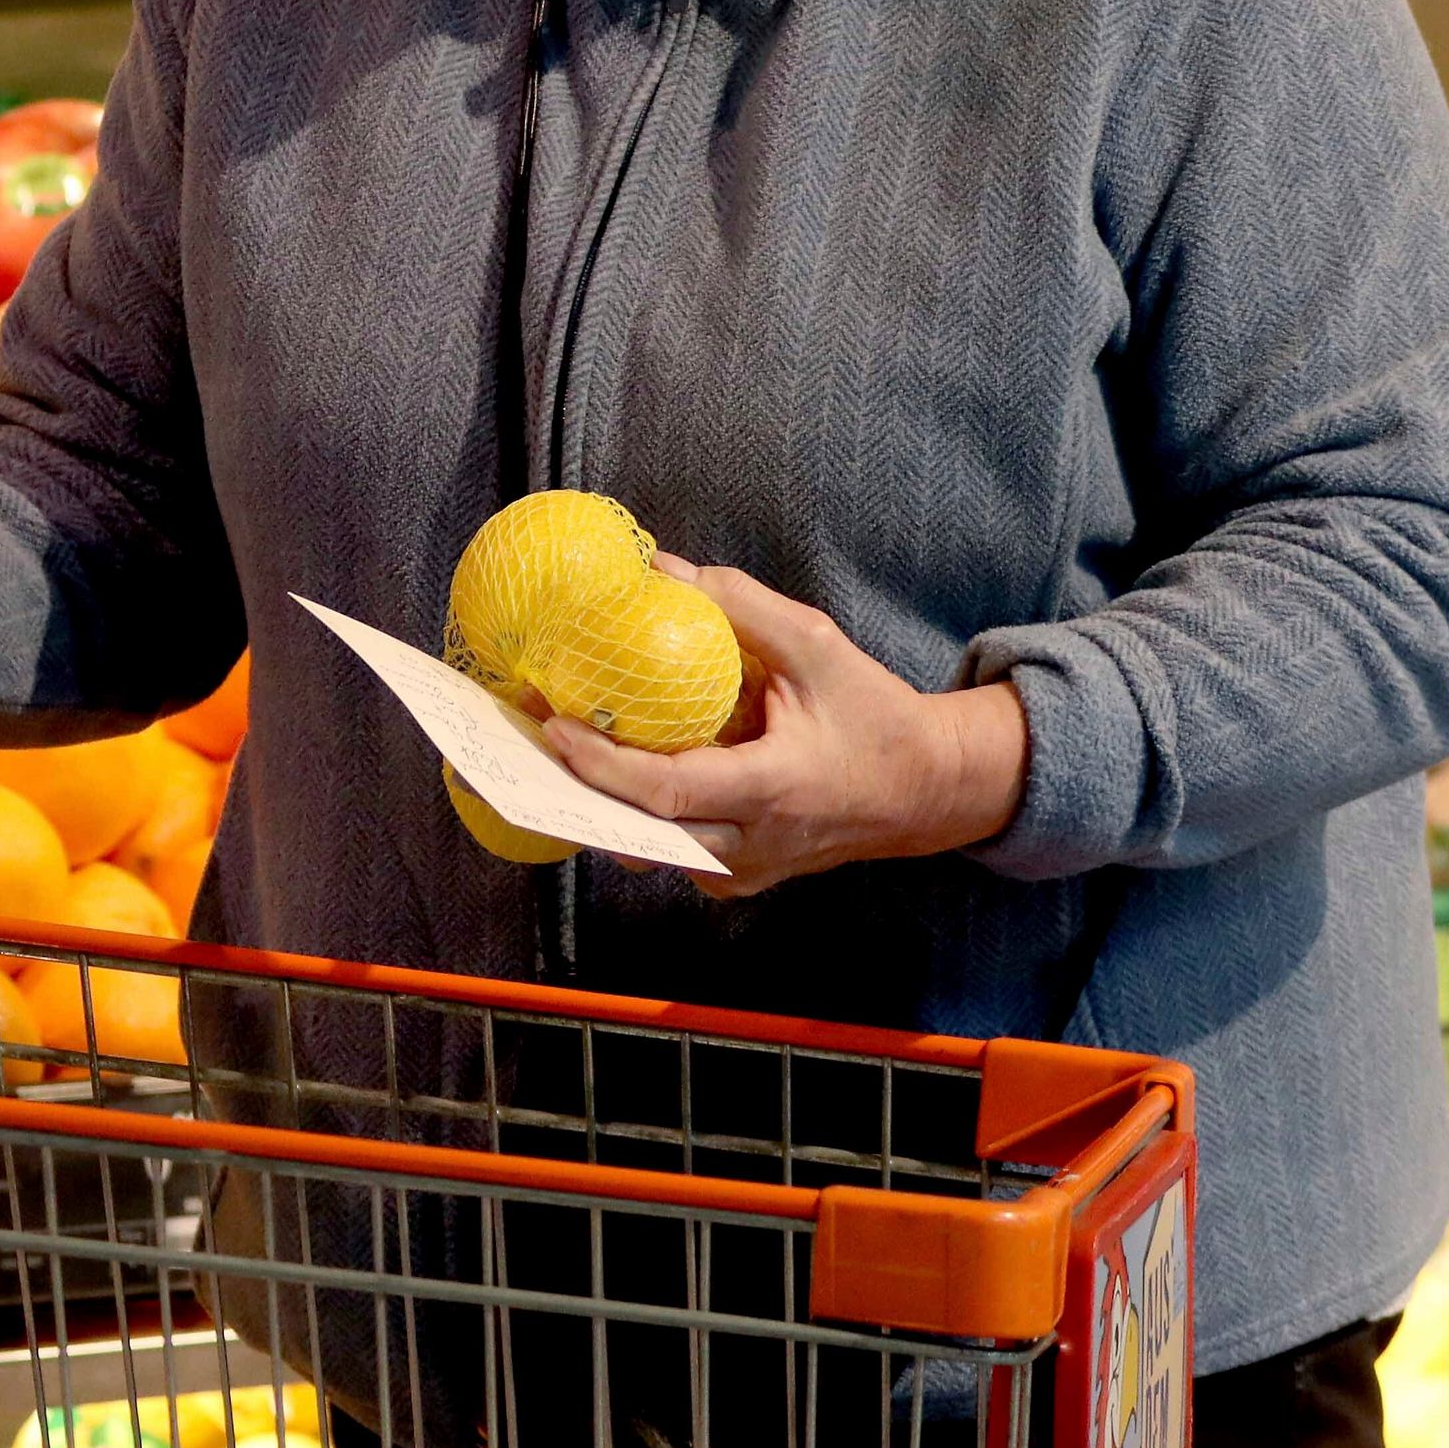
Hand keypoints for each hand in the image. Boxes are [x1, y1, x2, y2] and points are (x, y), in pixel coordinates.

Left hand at [542, 556, 1026, 899]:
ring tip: (550, 748)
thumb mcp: (817, 646)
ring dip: (597, 803)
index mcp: (775, 790)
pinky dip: (632, 816)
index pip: (668, 792)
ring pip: (647, 850)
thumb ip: (740, 605)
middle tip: (522, 736)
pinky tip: (604, 770)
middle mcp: (753, 847)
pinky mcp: (736, 879)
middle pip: (639, 833)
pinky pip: (668, 851)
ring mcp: (743, 873)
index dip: (603, 764)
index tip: (554, 724)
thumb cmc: (873, 714)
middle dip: (574, 788)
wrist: (925, 791)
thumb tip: (658, 568)